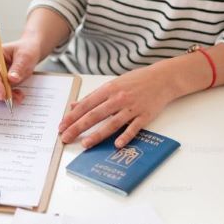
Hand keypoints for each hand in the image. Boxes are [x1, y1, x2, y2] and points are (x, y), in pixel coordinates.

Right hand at [0, 37, 41, 103]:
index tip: (3, 93)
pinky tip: (17, 93)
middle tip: (17, 97)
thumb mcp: (25, 57)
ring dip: (5, 96)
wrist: (28, 54)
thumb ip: (18, 67)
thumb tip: (11, 79)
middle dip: (1, 92)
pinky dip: (6, 97)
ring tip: (19, 95)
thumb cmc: (26, 51)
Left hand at [58, 63, 178, 149]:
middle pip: (95, 115)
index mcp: (108, 89)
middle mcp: (118, 98)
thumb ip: (93, 96)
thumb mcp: (112, 84)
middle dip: (78, 127)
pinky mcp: (144, 116)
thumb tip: (74, 105)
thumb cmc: (135, 81)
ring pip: (112, 123)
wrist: (162, 79)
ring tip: (85, 144)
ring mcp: (132, 108)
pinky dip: (125, 136)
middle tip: (66, 137)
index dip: (72, 116)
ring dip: (97, 135)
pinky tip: (117, 144)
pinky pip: (133, 128)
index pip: (86, 105)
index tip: (61, 126)